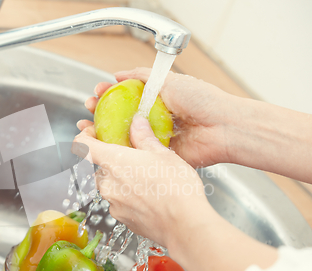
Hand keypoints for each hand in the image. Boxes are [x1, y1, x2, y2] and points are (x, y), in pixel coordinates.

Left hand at [74, 115, 211, 247]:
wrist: (184, 224)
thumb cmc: (176, 187)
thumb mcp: (163, 154)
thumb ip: (144, 137)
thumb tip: (137, 122)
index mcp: (114, 161)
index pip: (83, 146)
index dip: (85, 136)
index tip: (93, 134)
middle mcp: (108, 184)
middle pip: (100, 167)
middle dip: (113, 161)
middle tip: (134, 158)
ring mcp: (113, 204)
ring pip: (110, 185)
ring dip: (122, 180)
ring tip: (147, 179)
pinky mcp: (121, 219)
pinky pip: (119, 203)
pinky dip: (129, 197)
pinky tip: (149, 196)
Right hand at [85, 67, 238, 167]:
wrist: (223, 127)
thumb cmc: (202, 101)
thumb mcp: (169, 80)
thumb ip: (143, 76)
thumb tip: (120, 73)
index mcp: (155, 102)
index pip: (125, 98)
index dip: (108, 96)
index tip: (96, 93)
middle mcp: (153, 120)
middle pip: (120, 118)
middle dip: (100, 114)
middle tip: (88, 109)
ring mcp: (155, 139)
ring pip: (124, 137)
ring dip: (104, 134)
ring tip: (88, 126)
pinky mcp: (159, 157)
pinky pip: (136, 154)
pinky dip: (119, 152)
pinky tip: (104, 147)